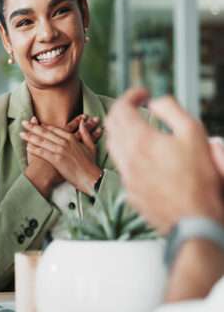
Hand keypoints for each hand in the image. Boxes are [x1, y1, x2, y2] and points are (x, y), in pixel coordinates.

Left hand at [21, 117, 101, 194]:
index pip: (54, 129)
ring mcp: (59, 151)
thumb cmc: (90, 164)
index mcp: (71, 138)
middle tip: (24, 123)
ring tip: (21, 133)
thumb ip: (85, 133)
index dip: (43, 126)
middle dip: (33, 127)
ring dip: (30, 137)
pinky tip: (26, 147)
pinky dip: (34, 149)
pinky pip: (42, 153)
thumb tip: (82, 123)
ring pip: (42, 141)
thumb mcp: (90, 146)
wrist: (90, 177)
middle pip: (45, 133)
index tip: (35, 123)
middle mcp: (64, 142)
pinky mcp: (56, 160)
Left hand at [105, 88, 223, 233]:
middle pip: (111, 125)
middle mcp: (127, 157)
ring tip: (140, 128)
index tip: (142, 93)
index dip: (130, 96)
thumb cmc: (200, 179)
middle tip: (137, 107)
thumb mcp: (193, 133)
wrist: (195, 218)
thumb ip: (171, 110)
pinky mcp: (129, 191)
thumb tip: (155, 101)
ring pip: (112, 146)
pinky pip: (121, 166)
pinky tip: (144, 155)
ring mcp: (126, 176)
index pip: (120, 108)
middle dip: (122, 110)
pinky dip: (127, 153)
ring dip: (122, 132)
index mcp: (140, 140)